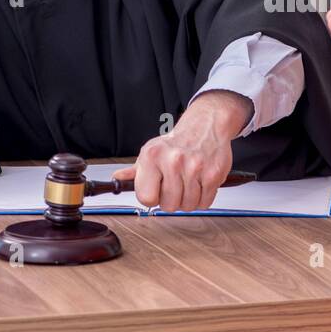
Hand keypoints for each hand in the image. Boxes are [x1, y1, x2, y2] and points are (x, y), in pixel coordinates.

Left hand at [112, 90, 250, 211]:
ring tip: (188, 184)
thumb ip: (135, 170)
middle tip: (175, 186)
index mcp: (152, 156)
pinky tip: (200, 183)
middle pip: (168, 205)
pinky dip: (203, 198)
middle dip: (172, 201)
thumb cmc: (177, 142)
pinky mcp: (213, 174)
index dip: (152, 198)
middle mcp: (173, 160)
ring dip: (188, 200)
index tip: (157, 191)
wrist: (206, 125)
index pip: (146, 198)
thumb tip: (118, 179)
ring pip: (188, 206)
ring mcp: (194, 168)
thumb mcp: (151, 151)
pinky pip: (205, 202)